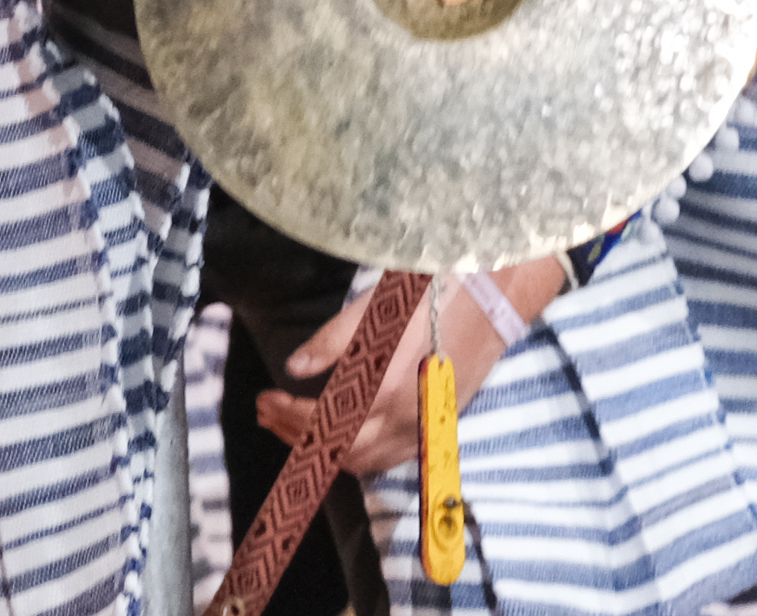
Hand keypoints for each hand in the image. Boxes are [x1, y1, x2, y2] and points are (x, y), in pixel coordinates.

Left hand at [253, 262, 559, 474]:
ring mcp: (423, 427)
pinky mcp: (436, 426)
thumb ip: (332, 342)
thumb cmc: (431, 295)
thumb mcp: (374, 309)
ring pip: (362, 460)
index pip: (321, 419)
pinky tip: (339, 435)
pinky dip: (355, 454)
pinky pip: (388, 458)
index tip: (265, 398)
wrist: (492, 299)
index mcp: (384, 388)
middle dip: (295, 435)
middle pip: (337, 448)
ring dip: (322, 448)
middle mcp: (404, 419)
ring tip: (293, 426)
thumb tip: (294, 366)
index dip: (287, 413)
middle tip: (267, 413)